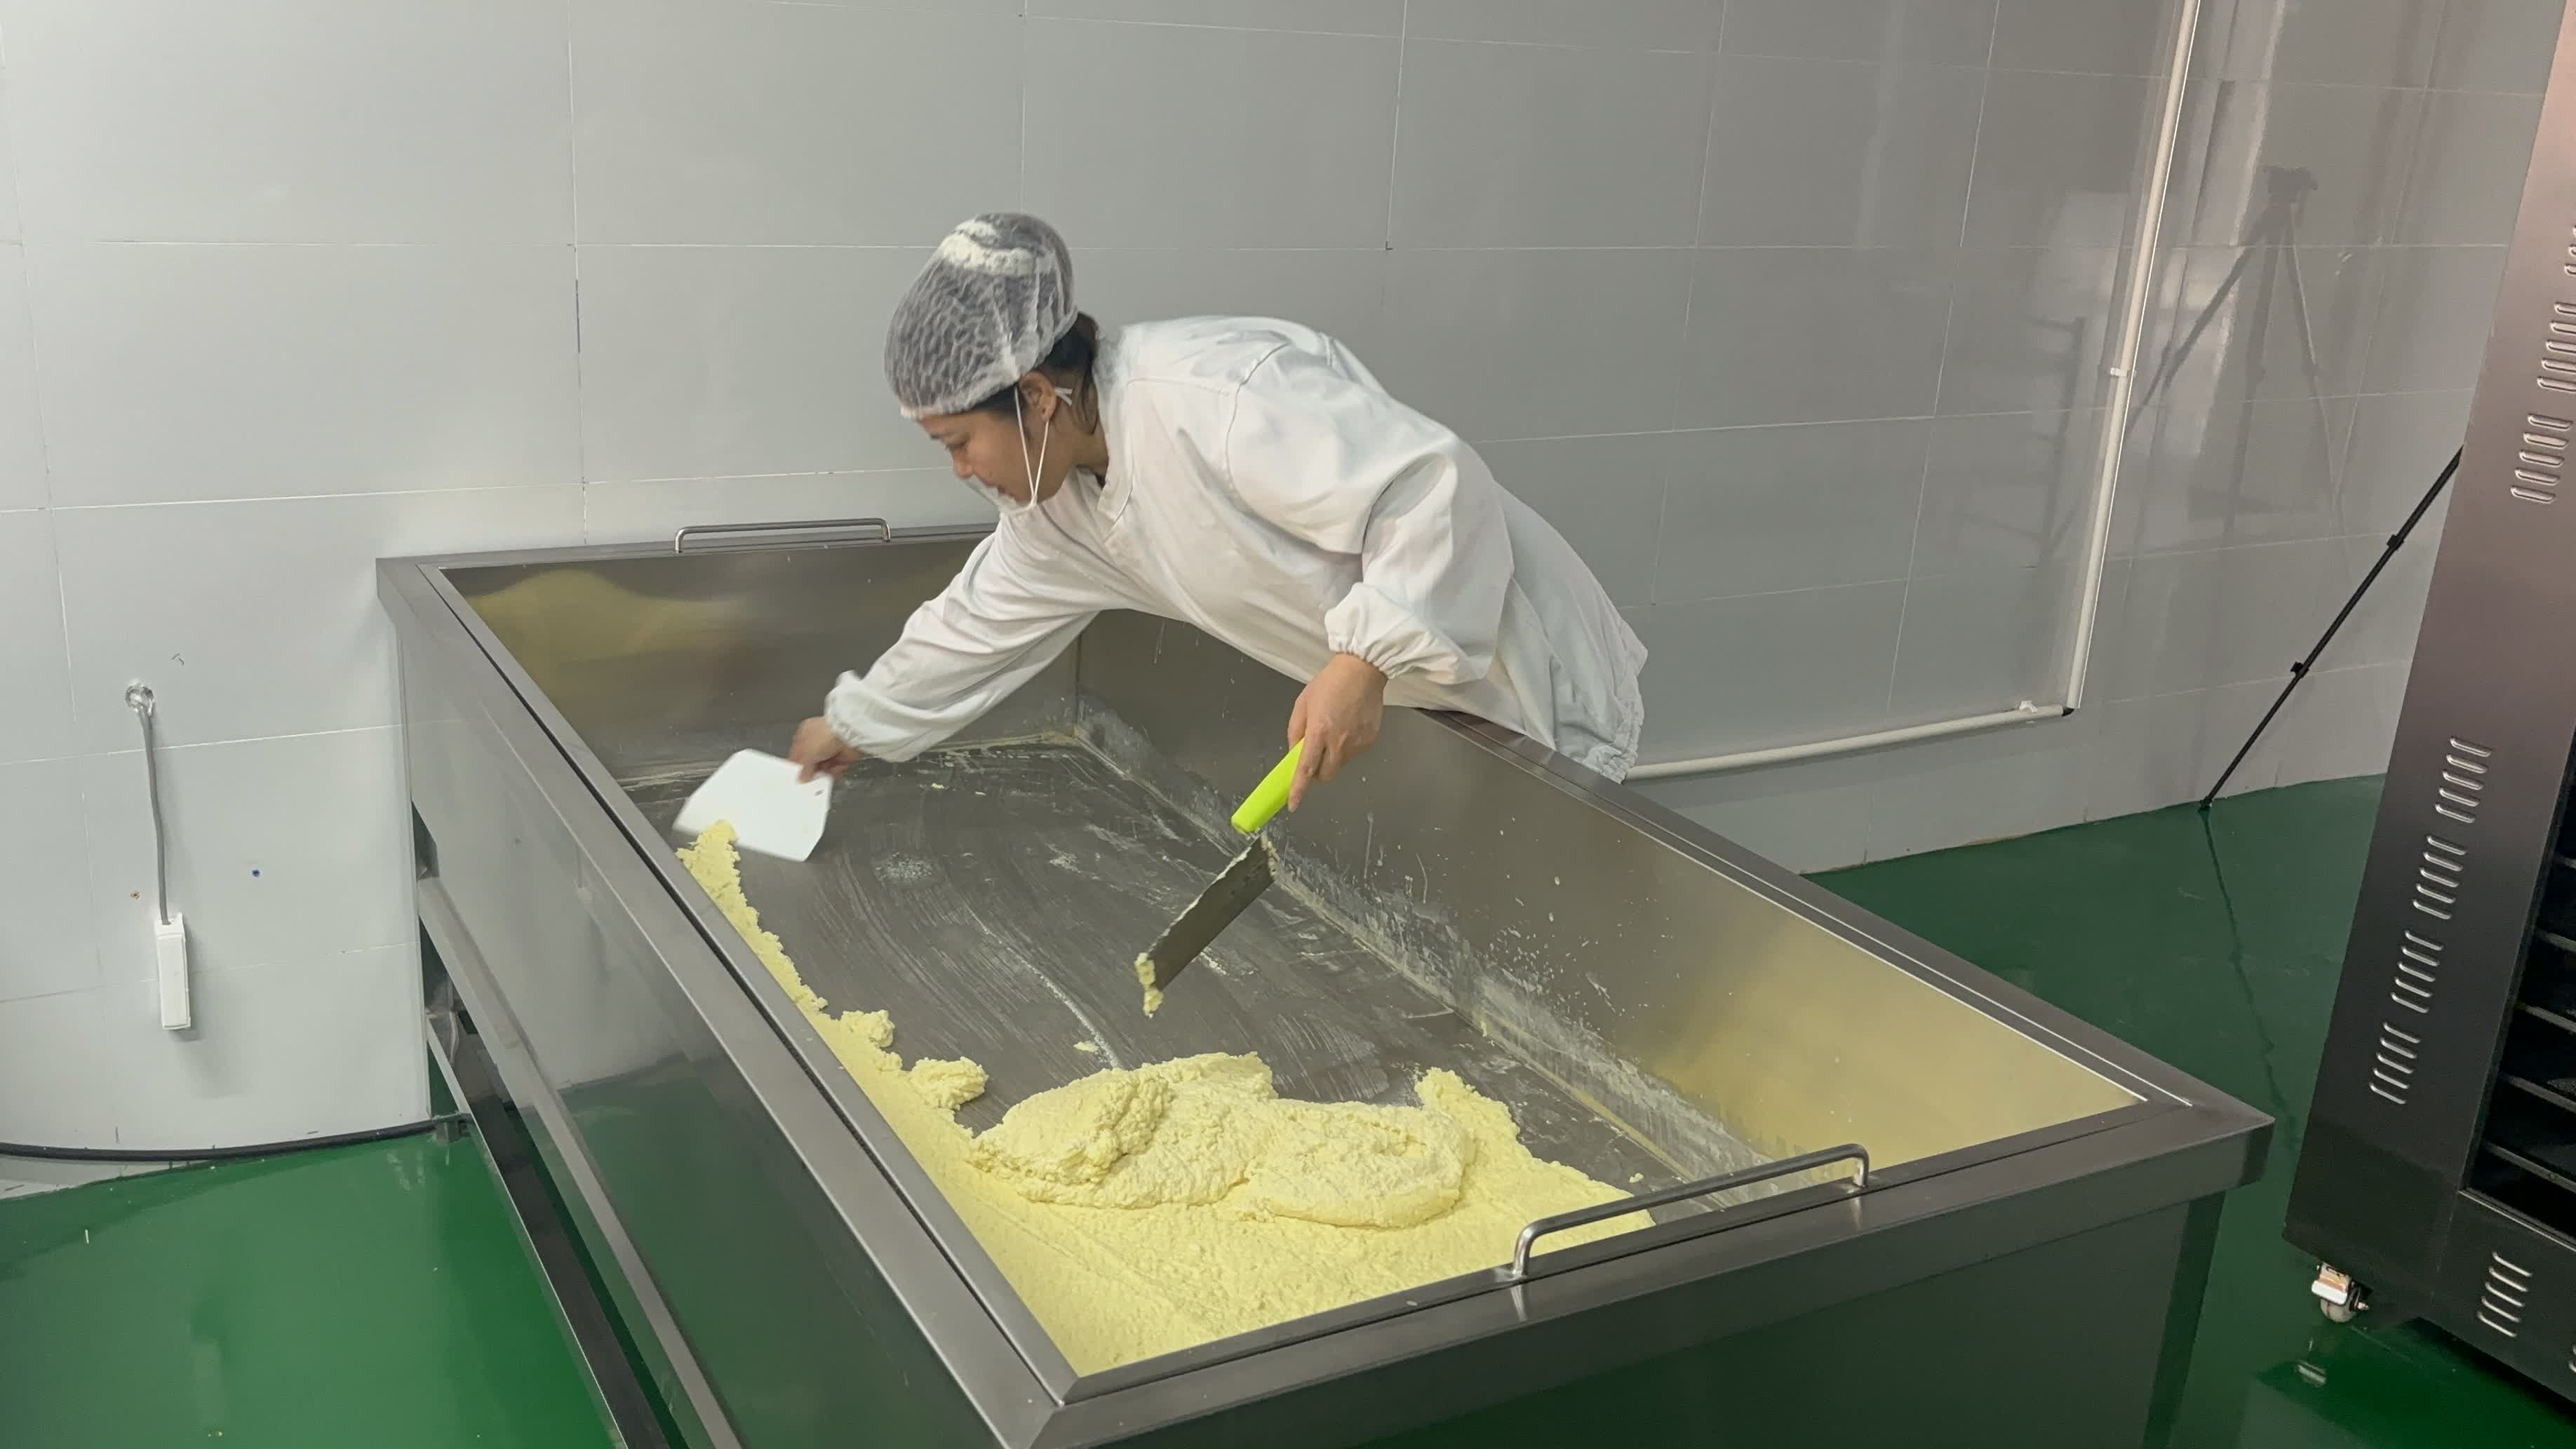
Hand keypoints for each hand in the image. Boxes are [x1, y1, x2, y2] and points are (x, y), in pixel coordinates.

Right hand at [789, 716, 861, 781]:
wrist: (849, 736)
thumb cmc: (826, 736)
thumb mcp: (807, 753)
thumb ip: (804, 767)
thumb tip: (802, 777)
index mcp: (806, 732)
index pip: (798, 750)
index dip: (797, 763)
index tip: (797, 774)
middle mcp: (818, 738)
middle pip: (811, 759)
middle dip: (810, 770)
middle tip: (808, 780)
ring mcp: (831, 747)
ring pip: (823, 765)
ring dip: (822, 773)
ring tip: (819, 780)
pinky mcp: (842, 755)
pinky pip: (835, 768)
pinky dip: (833, 773)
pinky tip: (830, 777)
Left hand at [1286, 653, 1385, 810]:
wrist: (1363, 671)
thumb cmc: (1330, 683)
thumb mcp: (1303, 704)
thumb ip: (1295, 731)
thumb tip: (1294, 753)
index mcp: (1319, 732)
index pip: (1306, 769)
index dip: (1299, 789)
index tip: (1293, 804)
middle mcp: (1339, 742)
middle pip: (1326, 775)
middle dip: (1317, 773)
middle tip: (1315, 755)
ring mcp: (1357, 743)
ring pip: (1341, 765)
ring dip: (1333, 758)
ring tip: (1335, 731)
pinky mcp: (1370, 741)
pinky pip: (1354, 754)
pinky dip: (1347, 748)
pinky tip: (1349, 727)